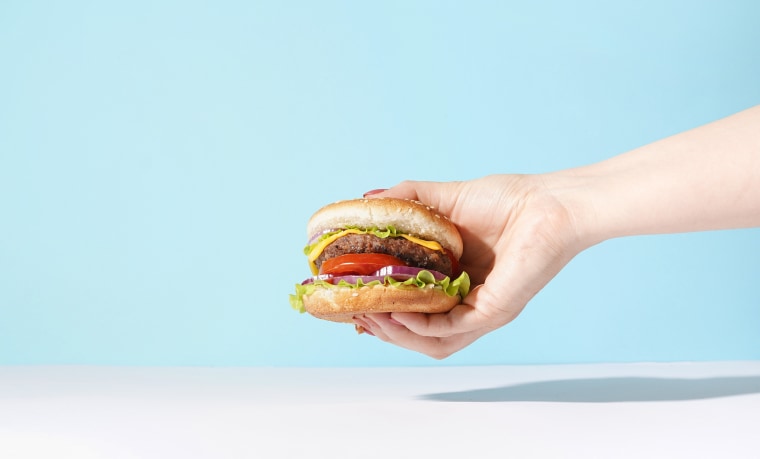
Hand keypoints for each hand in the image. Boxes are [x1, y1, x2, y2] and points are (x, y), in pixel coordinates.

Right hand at [355, 174, 587, 358]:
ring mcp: (481, 310)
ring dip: (396, 334)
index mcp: (456, 278)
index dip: (383, 305)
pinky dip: (419, 327)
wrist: (550, 203)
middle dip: (383, 326)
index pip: (414, 305)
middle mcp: (467, 300)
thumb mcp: (446, 197)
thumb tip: (367, 199)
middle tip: (356, 311)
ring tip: (369, 316)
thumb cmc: (509, 199)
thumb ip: (407, 199)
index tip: (354, 296)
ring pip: (431, 341)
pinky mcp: (493, 312)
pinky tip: (396, 313)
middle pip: (418, 331)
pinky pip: (450, 331)